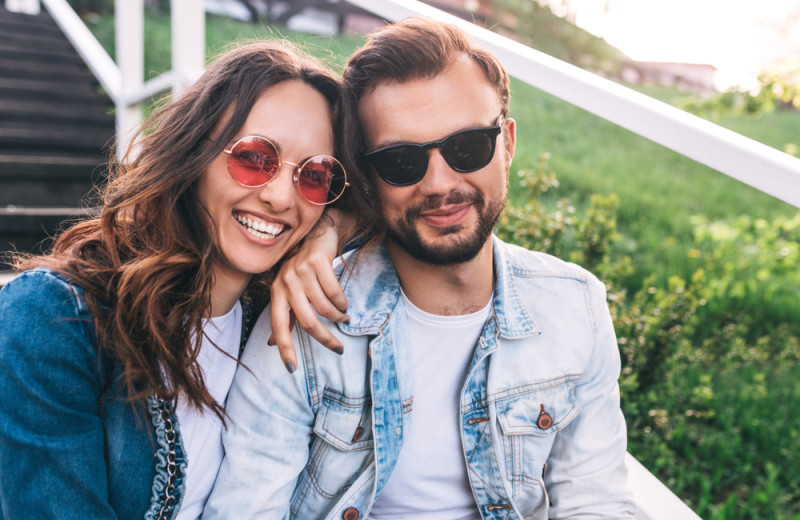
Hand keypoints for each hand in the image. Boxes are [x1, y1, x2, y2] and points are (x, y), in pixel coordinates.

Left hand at [269, 211, 353, 371]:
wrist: (317, 235)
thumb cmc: (303, 268)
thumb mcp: (289, 290)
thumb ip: (284, 316)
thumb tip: (272, 344)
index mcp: (276, 292)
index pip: (278, 325)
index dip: (284, 347)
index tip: (292, 368)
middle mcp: (286, 282)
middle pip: (307, 321)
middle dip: (324, 339)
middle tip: (338, 348)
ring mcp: (301, 271)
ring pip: (324, 307)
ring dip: (338, 318)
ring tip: (344, 319)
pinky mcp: (317, 262)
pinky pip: (334, 292)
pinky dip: (342, 302)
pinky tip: (344, 303)